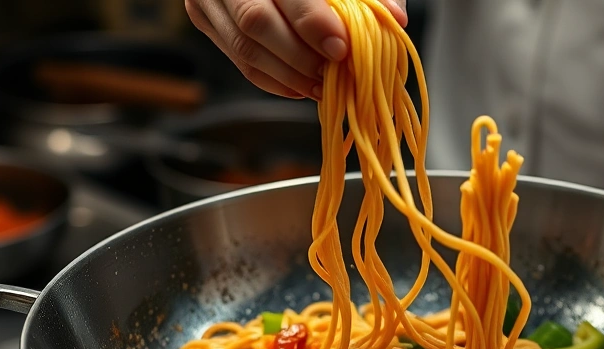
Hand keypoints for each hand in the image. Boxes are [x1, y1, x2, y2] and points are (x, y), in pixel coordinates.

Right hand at [186, 0, 407, 99]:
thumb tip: (395, 18)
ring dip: (289, 75)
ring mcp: (209, 1)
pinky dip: (275, 80)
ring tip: (323, 84)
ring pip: (245, 49)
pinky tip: (302, 85)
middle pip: (256, 23)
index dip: (312, 22)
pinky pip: (240, 62)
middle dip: (299, 56)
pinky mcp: (207, 22)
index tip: (340, 47)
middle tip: (332, 72)